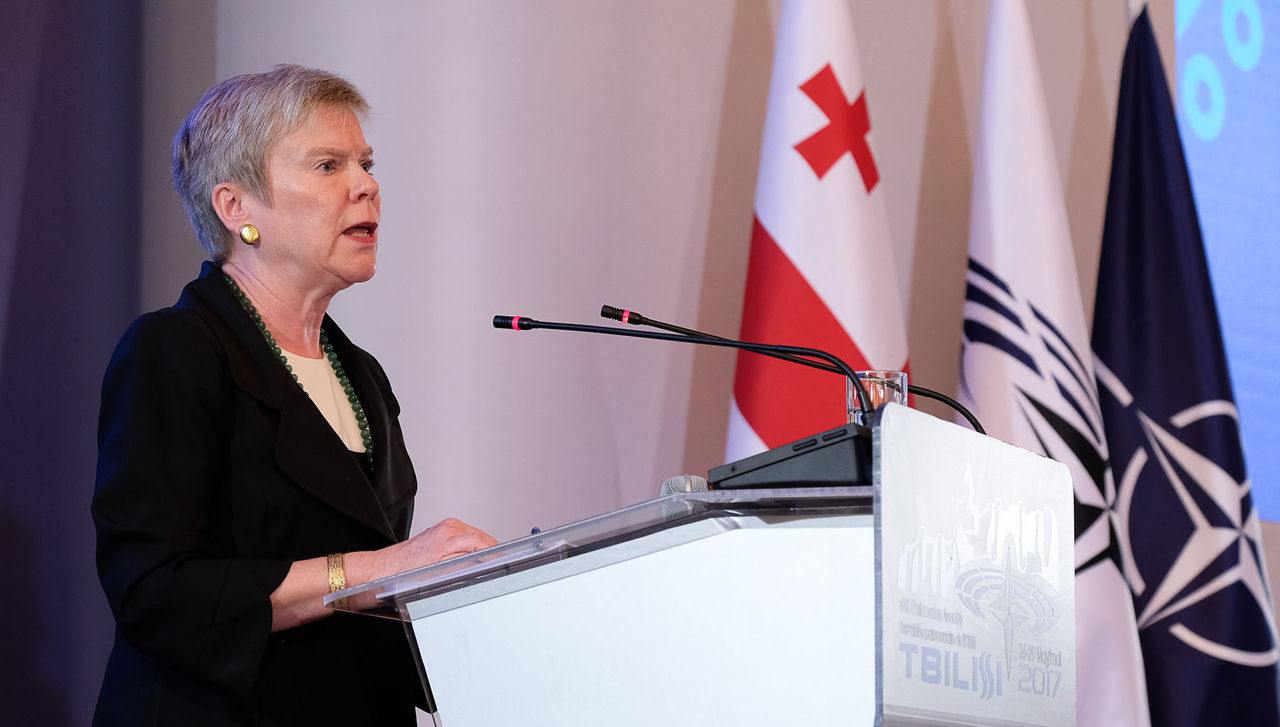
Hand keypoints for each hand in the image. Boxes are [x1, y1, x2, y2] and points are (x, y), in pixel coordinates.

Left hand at [375, 517, 498, 576]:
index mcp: (448, 535)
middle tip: (494, 566)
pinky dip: (472, 545)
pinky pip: (467, 535)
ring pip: (476, 535)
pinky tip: (469, 557)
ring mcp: (447, 526)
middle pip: (481, 537)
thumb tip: (482, 562)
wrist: (386, 566)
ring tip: (481, 563)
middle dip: (490, 550)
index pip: (481, 540)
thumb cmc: (406, 571)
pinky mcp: (444, 528)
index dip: (494, 552)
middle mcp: (449, 527)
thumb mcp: (438, 573)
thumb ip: (463, 564)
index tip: (501, 561)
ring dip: (481, 548)